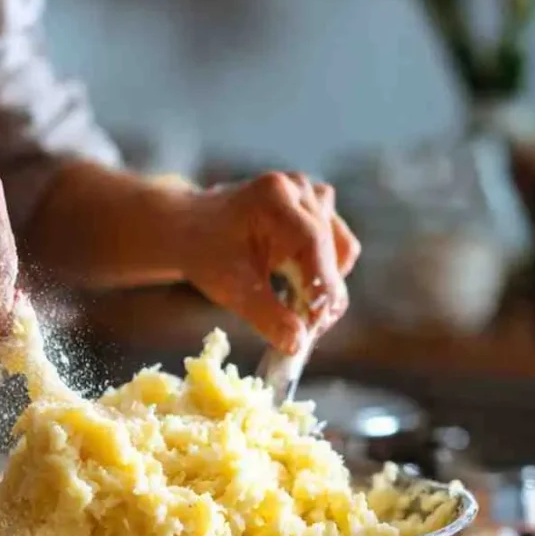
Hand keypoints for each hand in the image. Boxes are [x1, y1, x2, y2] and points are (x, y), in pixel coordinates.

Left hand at [178, 172, 359, 353]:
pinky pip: (337, 245)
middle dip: (322, 295)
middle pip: (333, 250)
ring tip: (298, 309)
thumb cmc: (207, 254)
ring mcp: (311, 195)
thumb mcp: (231, 289)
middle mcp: (299, 189)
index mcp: (274, 198)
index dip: (321, 288)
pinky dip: (324, 271)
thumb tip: (298, 346)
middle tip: (304, 332)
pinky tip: (299, 287)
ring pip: (342, 249)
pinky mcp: (318, 207)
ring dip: (326, 283)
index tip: (316, 327)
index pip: (313, 244)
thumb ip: (267, 317)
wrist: (192, 228)